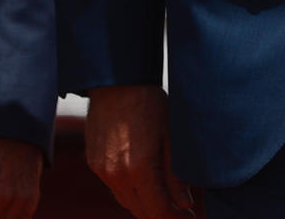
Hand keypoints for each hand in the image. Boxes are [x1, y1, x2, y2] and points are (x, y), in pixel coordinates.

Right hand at [85, 85, 201, 217]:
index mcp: (138, 169)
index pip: (158, 212)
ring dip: (146, 205)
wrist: (117, 80)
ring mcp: (101, 170)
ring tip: (166, 198)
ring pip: (126, 201)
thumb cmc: (150, 104)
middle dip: (163, 214)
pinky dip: (130, 191)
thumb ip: (177, 176)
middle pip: (141, 212)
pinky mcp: (93, 161)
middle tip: (182, 210)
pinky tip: (145, 182)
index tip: (191, 217)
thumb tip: (184, 204)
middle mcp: (116, 175)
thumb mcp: (172, 137)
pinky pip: (113, 187)